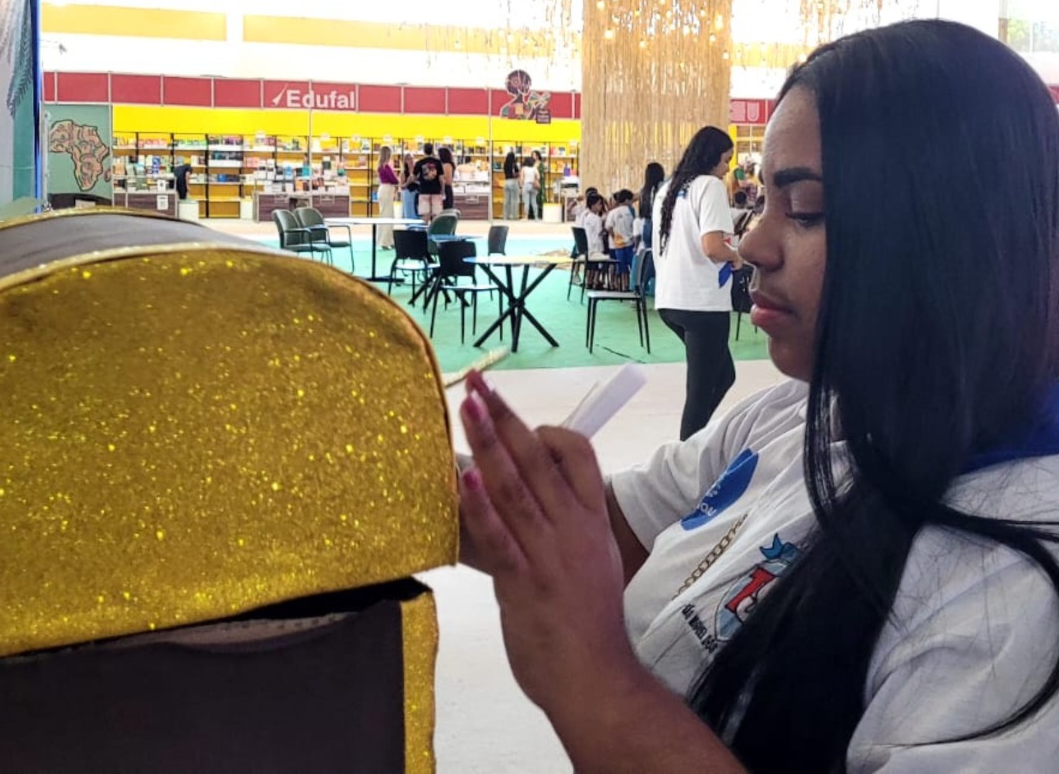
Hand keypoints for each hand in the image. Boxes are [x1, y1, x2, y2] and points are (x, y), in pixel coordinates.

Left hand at [457, 372, 640, 719]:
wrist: (595, 677)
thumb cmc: (589, 624)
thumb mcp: (589, 561)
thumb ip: (560, 526)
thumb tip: (522, 495)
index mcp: (591, 520)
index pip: (578, 454)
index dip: (545, 430)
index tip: (516, 419)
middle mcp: (572, 529)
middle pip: (537, 459)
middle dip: (504, 416)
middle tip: (477, 382)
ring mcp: (548, 555)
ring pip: (515, 488)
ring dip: (488, 443)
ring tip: (467, 407)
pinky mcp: (523, 584)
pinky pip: (499, 539)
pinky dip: (480, 508)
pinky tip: (464, 480)